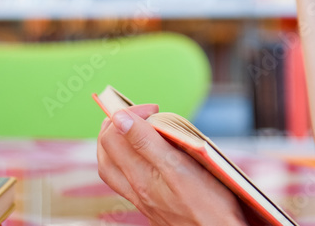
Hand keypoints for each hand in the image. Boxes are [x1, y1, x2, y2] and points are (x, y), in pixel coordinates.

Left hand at [97, 106, 246, 225]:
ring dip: (118, 143)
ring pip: (113, 167)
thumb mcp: (178, 167)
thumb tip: (119, 118)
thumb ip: (146, 142)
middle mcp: (136, 189)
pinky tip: (147, 156)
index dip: (128, 113)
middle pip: (107, 152)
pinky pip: (126, 179)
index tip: (153, 109)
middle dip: (116, 125)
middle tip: (140, 113)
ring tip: (136, 129)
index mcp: (140, 177)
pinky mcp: (151, 205)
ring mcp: (142, 198)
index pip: (113, 136)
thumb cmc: (208, 206)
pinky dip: (129, 160)